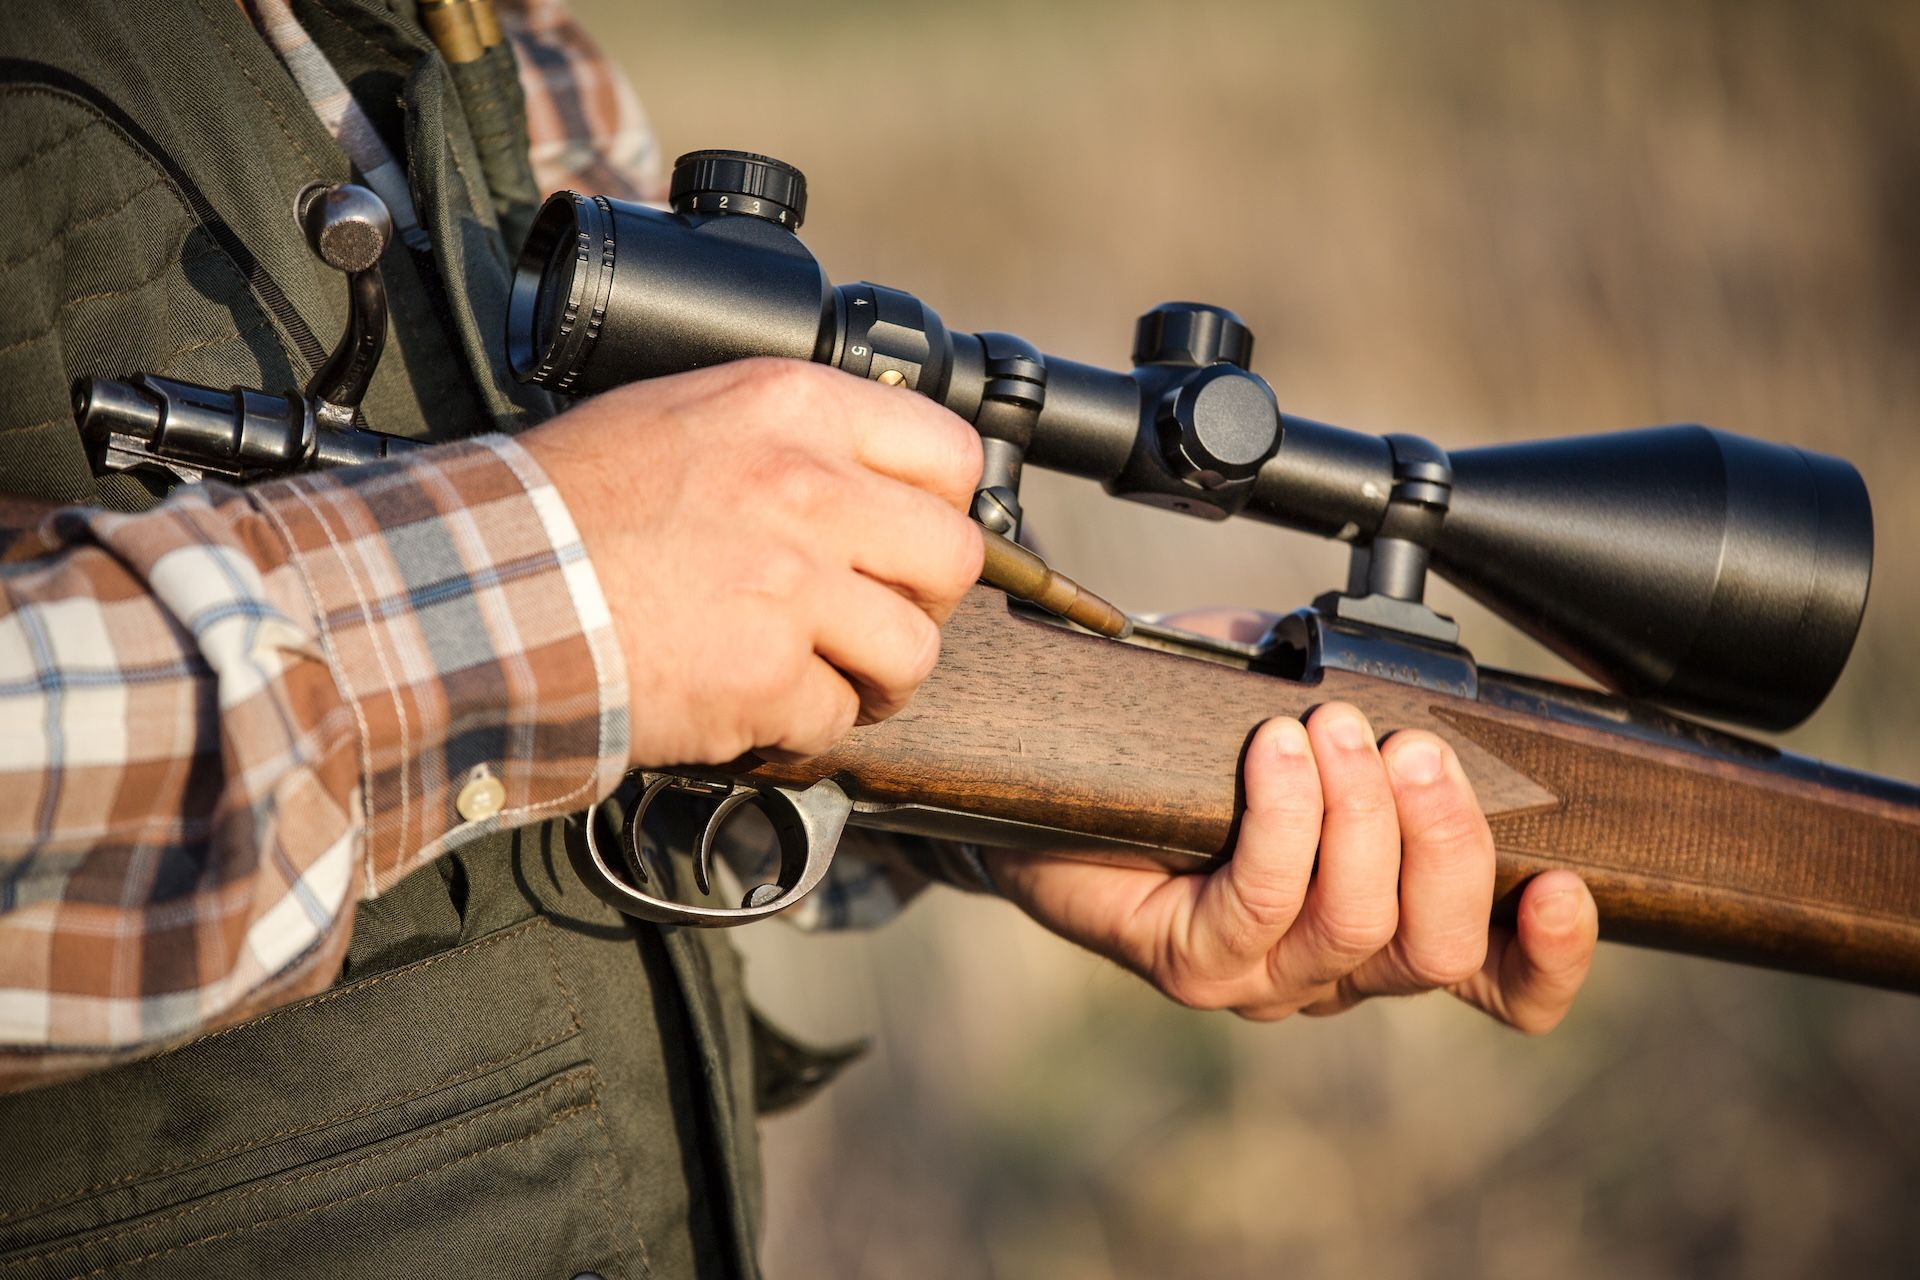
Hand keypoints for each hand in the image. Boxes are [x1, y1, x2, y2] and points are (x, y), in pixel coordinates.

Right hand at [520, 359, 983, 766]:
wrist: (481, 583)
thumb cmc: (561, 504)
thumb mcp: (683, 417)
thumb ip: (785, 439)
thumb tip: (862, 477)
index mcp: (793, 407)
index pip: (949, 452)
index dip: (942, 508)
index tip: (912, 540)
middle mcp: (810, 488)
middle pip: (952, 557)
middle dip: (924, 601)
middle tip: (876, 617)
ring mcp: (795, 586)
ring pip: (913, 650)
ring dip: (878, 676)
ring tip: (827, 676)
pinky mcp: (767, 675)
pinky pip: (835, 717)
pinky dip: (801, 727)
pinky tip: (755, 706)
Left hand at [991, 704, 1600, 1031]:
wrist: (1053, 772)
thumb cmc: (1188, 740)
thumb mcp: (1300, 698)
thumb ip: (1372, 697)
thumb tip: (1416, 667)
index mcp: (1388, 922)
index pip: (1499, 980)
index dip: (1549, 954)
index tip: (1567, 883)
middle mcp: (1335, 969)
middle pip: (1438, 950)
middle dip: (1445, 840)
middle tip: (1416, 747)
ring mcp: (1262, 976)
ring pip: (1355, 928)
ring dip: (1360, 817)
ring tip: (1331, 727)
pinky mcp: (1190, 963)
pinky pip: (1258, 903)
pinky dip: (1283, 820)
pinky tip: (1274, 752)